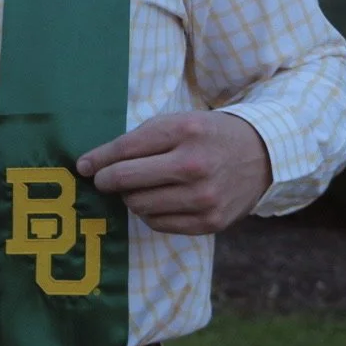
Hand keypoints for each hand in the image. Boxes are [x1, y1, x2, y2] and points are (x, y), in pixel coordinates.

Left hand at [76, 110, 270, 235]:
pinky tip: (158, 200)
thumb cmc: (210, 135)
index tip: (83, 166)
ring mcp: (203, 197)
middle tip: (102, 180)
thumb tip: (93, 164)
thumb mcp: (180, 122)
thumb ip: (141, 139)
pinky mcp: (210, 222)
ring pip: (139, 205)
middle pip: (127, 180)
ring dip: (130, 197)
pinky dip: (150, 213)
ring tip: (137, 187)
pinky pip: (159, 224)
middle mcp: (194, 165)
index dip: (98, 159)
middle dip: (107, 180)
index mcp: (184, 131)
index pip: (126, 149)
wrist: (263, 155)